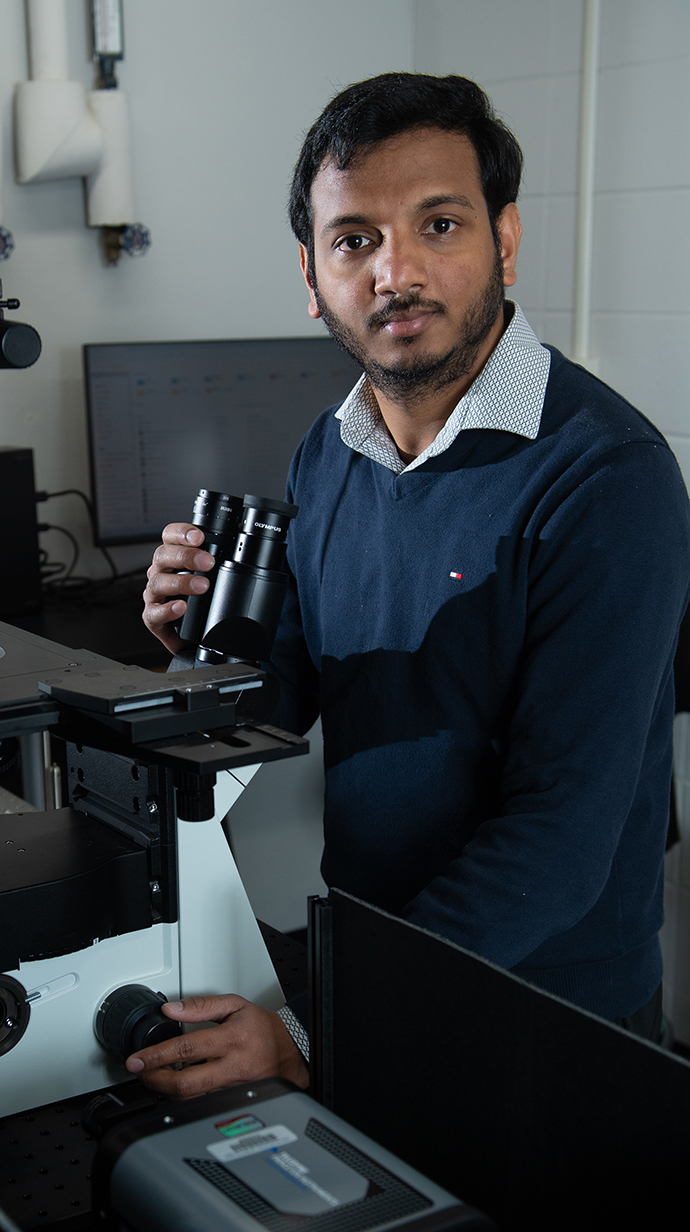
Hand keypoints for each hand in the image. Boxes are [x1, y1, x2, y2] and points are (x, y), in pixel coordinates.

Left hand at [125, 994, 308, 1097]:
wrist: (292, 1053)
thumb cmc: (264, 1029)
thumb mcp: (235, 1005)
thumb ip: (201, 1006)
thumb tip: (171, 1009)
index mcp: (230, 1039)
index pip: (186, 1048)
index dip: (157, 1055)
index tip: (137, 1058)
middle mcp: (231, 1067)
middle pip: (184, 1083)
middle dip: (155, 1079)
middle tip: (139, 1072)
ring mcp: (231, 1087)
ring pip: (191, 1098)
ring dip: (166, 1090)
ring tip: (154, 1077)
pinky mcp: (232, 1100)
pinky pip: (202, 1102)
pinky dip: (184, 1097)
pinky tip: (175, 1087)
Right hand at [142, 523, 213, 654]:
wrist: (196, 633)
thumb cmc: (202, 599)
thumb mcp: (212, 573)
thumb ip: (223, 552)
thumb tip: (242, 532)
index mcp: (173, 557)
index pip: (170, 536)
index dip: (182, 533)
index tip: (199, 537)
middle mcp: (160, 572)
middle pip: (163, 555)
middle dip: (186, 557)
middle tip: (208, 563)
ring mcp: (154, 594)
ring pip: (158, 582)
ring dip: (182, 582)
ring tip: (202, 586)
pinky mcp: (152, 617)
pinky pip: (154, 612)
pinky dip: (168, 609)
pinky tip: (182, 607)